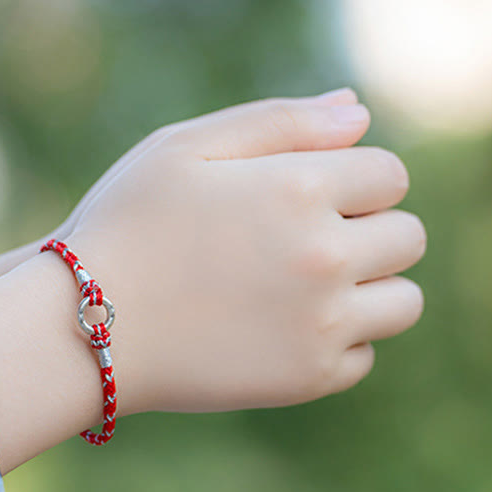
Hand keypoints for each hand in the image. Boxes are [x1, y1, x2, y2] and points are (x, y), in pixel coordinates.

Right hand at [62, 91, 425, 416]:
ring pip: (404, 300)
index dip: (355, 180)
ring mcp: (322, 324)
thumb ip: (281, 121)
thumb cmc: (126, 227)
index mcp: (300, 187)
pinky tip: (285, 330)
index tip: (311, 195)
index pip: (389, 174)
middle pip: (409, 237)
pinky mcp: (308, 378)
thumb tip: (360, 114)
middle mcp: (325, 257)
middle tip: (308, 241)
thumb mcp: (185, 148)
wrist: (83, 328)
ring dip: (372, 288)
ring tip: (309, 287)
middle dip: (371, 230)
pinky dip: (338, 341)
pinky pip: (364, 355)